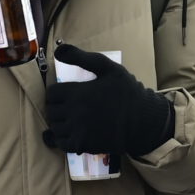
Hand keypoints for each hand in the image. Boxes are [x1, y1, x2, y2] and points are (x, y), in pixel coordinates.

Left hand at [42, 43, 175, 160]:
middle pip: (51, 111)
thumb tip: (58, 50)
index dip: (56, 93)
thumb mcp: (108, 68)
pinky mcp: (83, 145)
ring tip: (69, 119)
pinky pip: (61, 144)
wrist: (144, 120)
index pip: (52, 93)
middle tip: (66, 107)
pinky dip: (60, 139)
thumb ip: (81, 58)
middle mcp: (74, 112)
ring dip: (58, 123)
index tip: (64, 94)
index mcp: (78, 92)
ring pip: (55, 127)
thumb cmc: (128, 92)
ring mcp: (78, 130)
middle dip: (56, 107)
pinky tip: (67, 134)